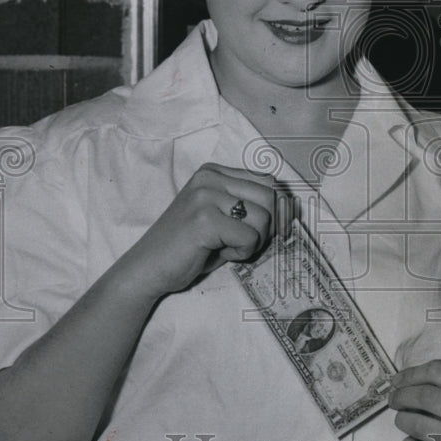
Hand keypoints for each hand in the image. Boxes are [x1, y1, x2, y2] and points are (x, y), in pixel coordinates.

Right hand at [137, 163, 286, 296]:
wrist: (147, 269)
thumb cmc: (189, 249)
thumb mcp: (223, 219)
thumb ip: (252, 208)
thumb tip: (293, 207)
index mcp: (214, 172)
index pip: (268, 181)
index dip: (274, 210)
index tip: (258, 231)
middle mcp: (210, 177)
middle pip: (271, 197)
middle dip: (265, 228)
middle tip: (240, 243)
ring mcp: (205, 195)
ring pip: (264, 218)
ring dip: (253, 242)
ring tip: (226, 248)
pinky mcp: (204, 218)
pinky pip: (249, 237)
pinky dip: (242, 253)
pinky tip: (219, 254)